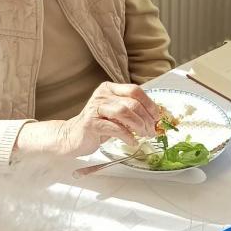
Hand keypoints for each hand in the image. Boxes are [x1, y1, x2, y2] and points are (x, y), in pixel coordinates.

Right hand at [16, 82, 159, 155]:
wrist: (72, 137)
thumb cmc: (98, 126)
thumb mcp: (116, 115)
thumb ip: (132, 112)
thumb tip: (156, 118)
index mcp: (110, 89)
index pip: (135, 90)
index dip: (149, 104)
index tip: (157, 117)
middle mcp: (102, 95)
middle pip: (132, 102)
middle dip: (146, 118)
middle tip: (152, 131)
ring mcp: (95, 108)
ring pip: (124, 112)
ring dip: (139, 125)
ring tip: (144, 135)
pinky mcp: (91, 123)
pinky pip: (115, 128)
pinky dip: (128, 136)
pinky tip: (132, 142)